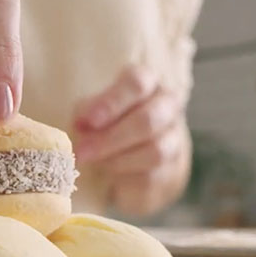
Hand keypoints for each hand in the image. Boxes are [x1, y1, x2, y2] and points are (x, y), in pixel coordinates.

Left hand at [73, 64, 191, 216]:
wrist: (137, 154)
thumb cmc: (112, 121)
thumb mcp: (95, 110)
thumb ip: (87, 112)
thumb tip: (81, 123)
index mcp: (149, 81)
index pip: (136, 83)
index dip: (111, 103)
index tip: (89, 121)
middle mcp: (168, 104)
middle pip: (147, 120)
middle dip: (110, 138)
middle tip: (82, 150)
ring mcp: (174, 136)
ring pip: (154, 150)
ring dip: (117, 159)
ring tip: (93, 161)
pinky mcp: (172, 167)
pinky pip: (150, 175)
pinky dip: (124, 176)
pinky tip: (108, 174)